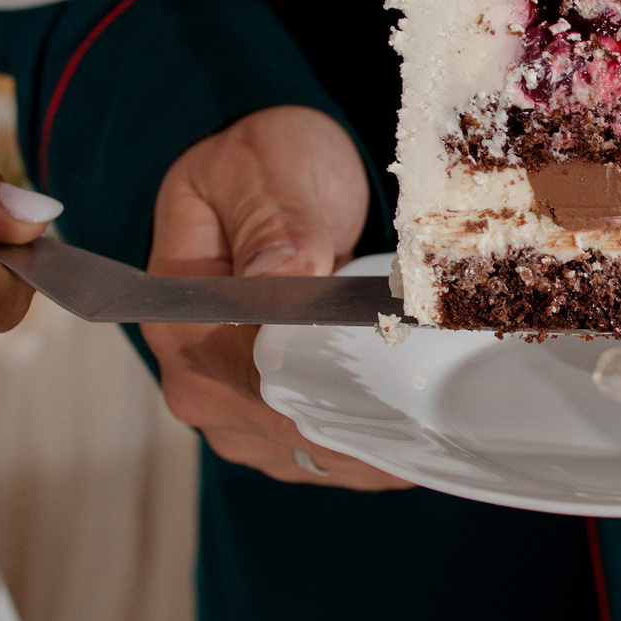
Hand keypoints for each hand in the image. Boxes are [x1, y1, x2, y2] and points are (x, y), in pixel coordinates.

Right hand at [143, 105, 408, 488]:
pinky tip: (417, 439)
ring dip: (372, 448)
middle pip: (285, 432)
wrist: (269, 176)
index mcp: (182, 324)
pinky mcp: (269, 422)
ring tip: (437, 431)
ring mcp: (232, 411)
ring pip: (308, 456)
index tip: (397, 404)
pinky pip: (320, 455)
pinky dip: (368, 450)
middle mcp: (197, 382)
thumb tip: (279, 280)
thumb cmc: (261, 165)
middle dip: (361, 432)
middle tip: (438, 423)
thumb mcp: (264, 170)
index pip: (256, 384)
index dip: (328, 398)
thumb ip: (274, 226)